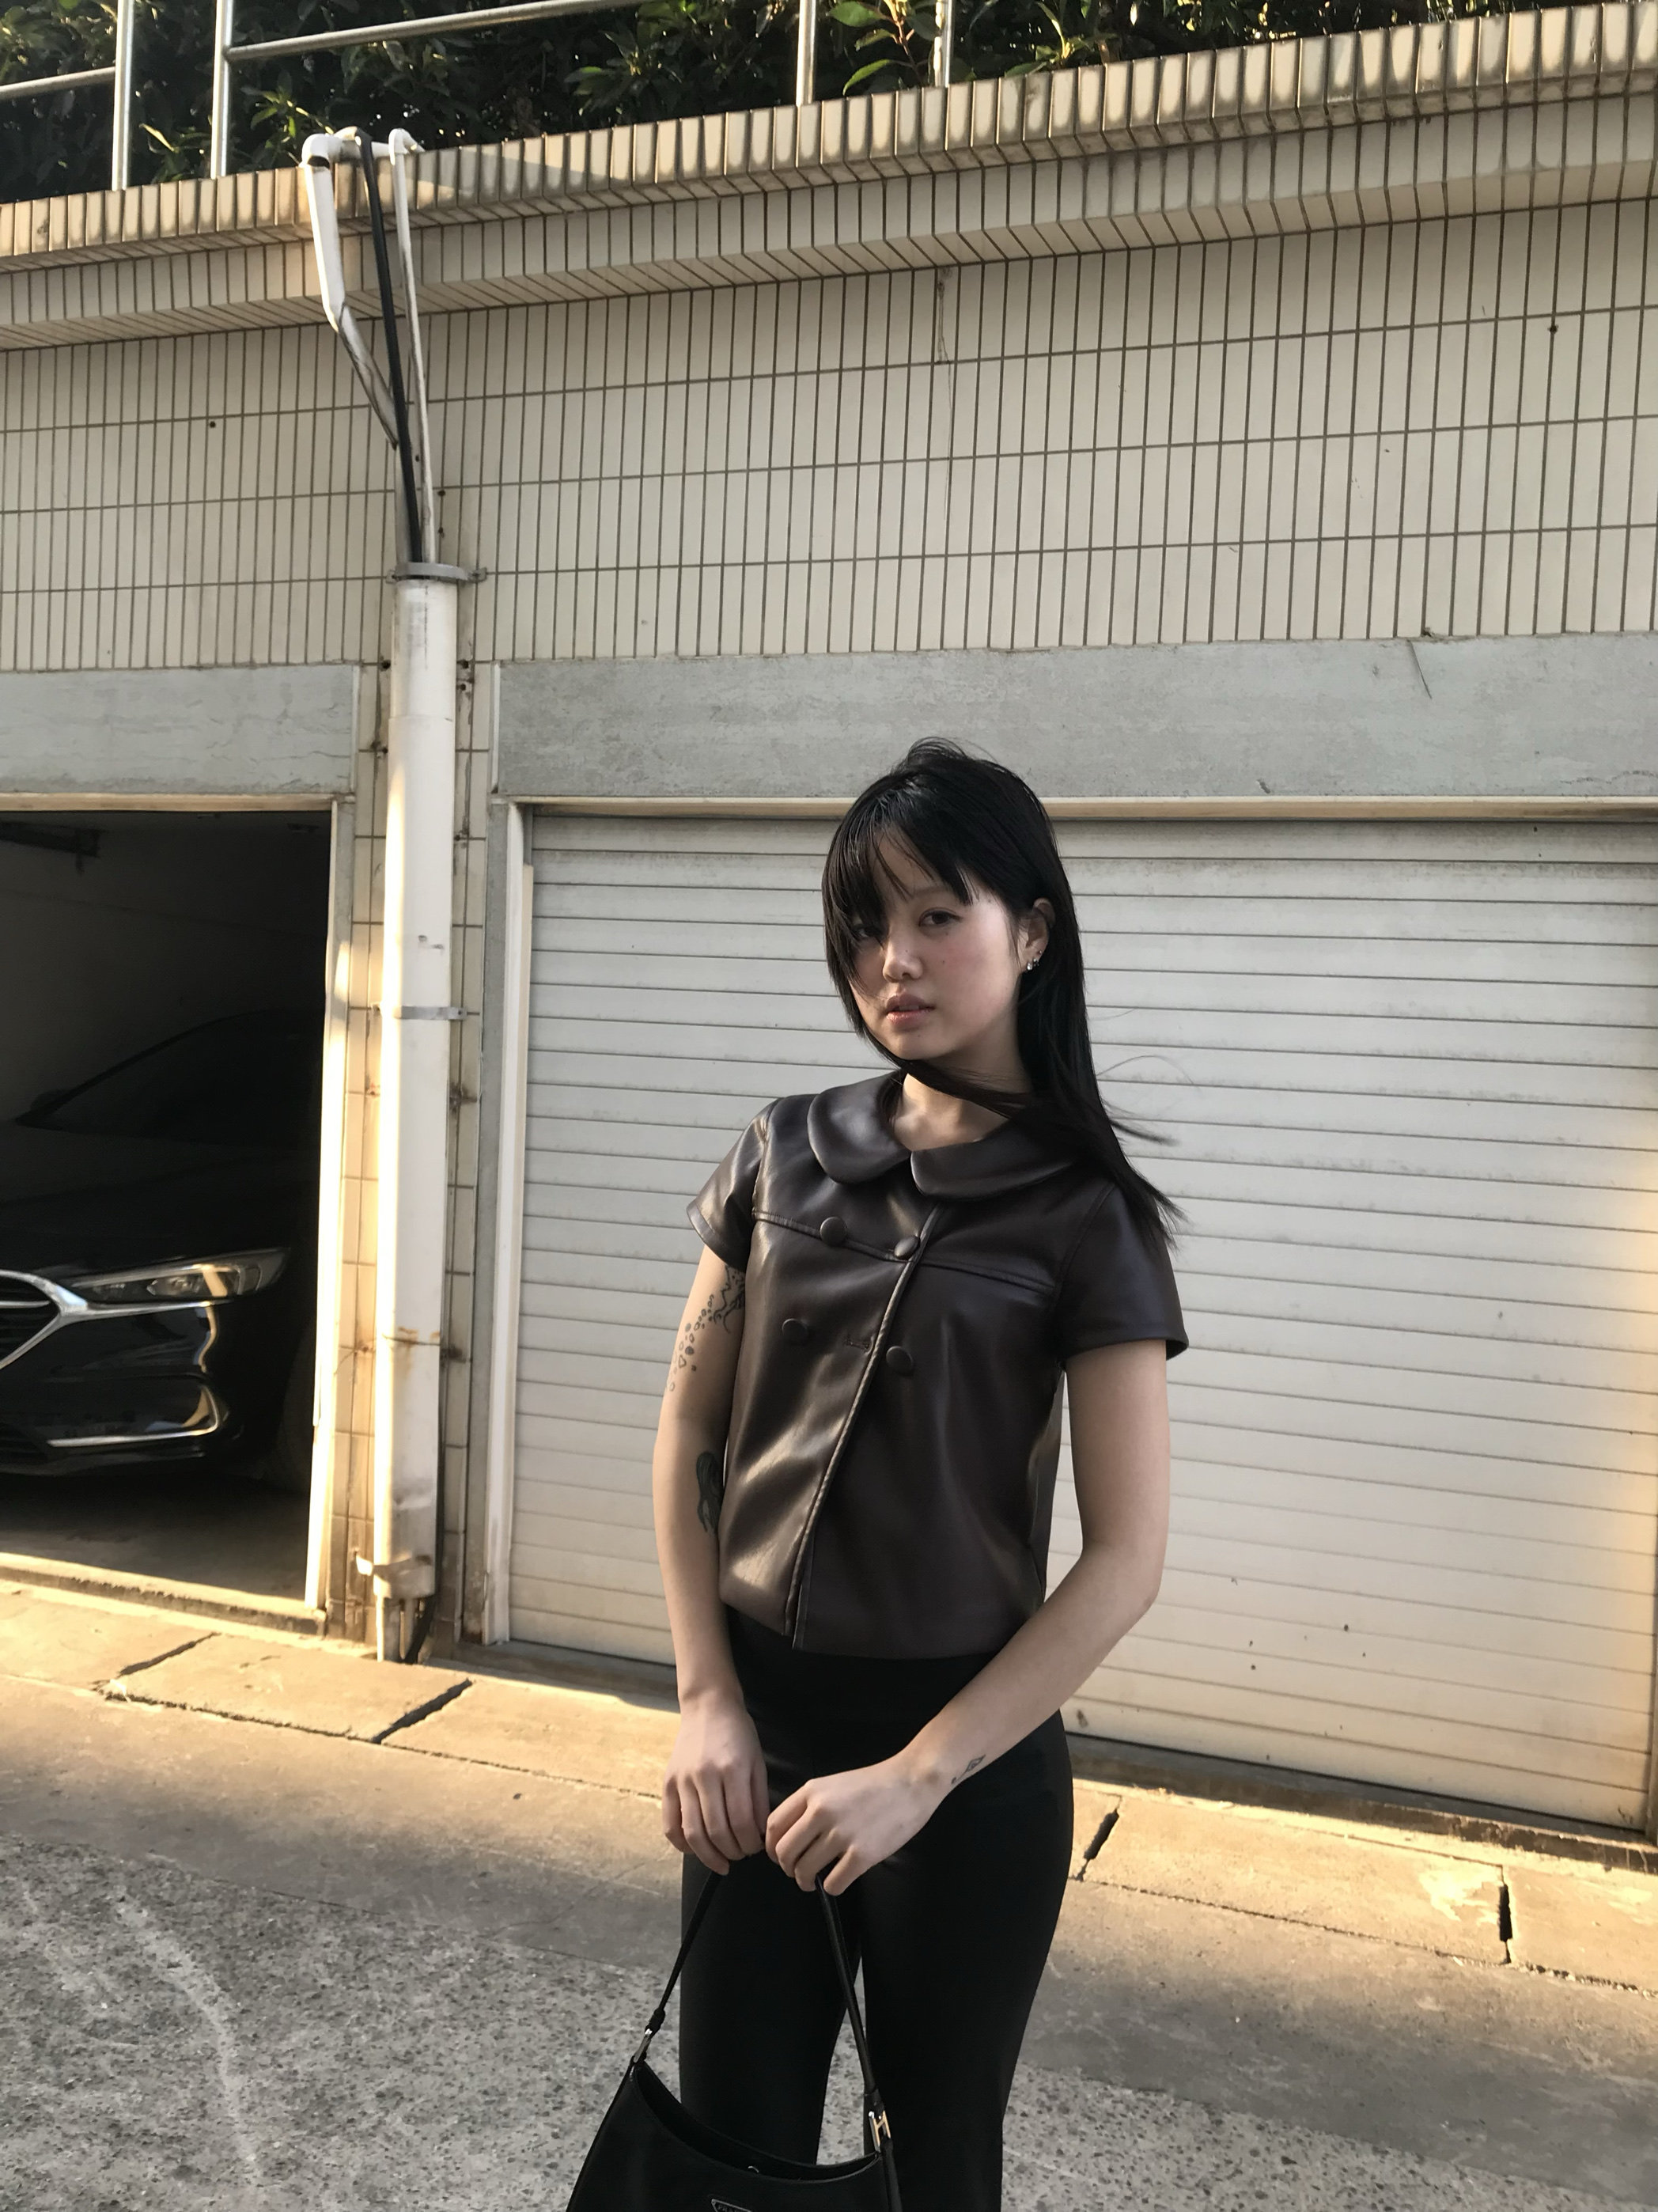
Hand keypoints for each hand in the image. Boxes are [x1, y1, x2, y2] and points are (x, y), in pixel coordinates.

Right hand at [663, 1690, 769, 1875]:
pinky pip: (670, 1825)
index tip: (757, 1848)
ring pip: (693, 1834)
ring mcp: (682, 1780)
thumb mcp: (757, 1762)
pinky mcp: (667, 1783)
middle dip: (733, 1852)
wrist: (708, 1707)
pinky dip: (682, 1845)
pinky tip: (696, 1849)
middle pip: (717, 1832)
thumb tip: (759, 1836)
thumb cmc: (738, 1735)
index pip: (741, 1822)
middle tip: (741, 1855)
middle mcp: (704, 1775)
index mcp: (732, 1769)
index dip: (751, 1843)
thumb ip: (759, 1800)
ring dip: (709, 1856)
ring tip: (722, 1860)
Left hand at [766, 1756, 945, 1894]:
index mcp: (811, 1792)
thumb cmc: (873, 1783)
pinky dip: (831, 1887)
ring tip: (813, 1881)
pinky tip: (838, 1880)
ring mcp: (841, 1834)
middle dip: (787, 1868)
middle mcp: (821, 1812)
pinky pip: (833, 1883)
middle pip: (784, 1852)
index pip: (774, 1826)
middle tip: (797, 1872)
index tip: (779, 1856)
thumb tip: (792, 1835)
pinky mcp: (862, 1855)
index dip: (771, 1847)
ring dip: (805, 1881)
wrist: (911, 1782)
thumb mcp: (832, 1784)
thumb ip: (810, 1805)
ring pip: (804, 1871)